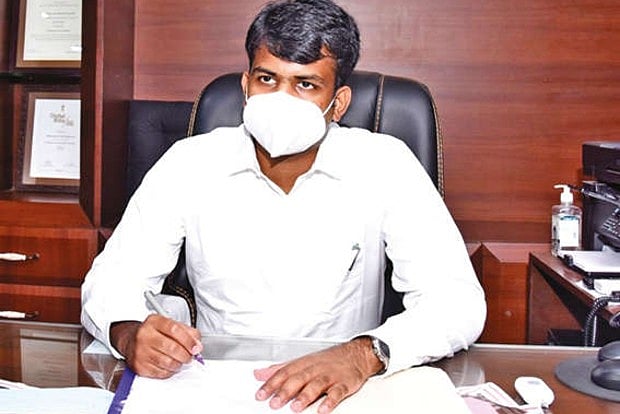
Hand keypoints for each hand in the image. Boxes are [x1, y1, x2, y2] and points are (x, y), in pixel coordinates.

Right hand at [110, 315, 202, 377]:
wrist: (131, 340)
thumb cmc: (154, 333)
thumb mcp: (170, 325)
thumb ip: (187, 332)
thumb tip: (197, 345)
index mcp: (154, 322)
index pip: (174, 329)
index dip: (189, 340)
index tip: (196, 347)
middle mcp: (144, 335)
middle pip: (172, 348)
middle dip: (186, 355)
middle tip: (190, 356)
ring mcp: (140, 351)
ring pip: (167, 362)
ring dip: (179, 364)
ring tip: (180, 360)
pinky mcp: (138, 366)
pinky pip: (160, 373)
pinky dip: (169, 371)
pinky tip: (170, 366)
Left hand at [253, 337, 382, 412]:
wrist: (355, 354)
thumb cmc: (326, 360)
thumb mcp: (301, 362)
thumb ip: (279, 369)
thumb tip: (258, 374)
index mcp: (303, 364)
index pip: (284, 373)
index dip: (271, 384)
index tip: (260, 395)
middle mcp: (315, 369)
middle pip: (298, 379)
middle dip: (285, 391)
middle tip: (274, 403)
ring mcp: (330, 376)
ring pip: (316, 385)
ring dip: (305, 396)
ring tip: (295, 407)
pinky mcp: (344, 384)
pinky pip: (337, 393)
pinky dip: (330, 401)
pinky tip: (323, 409)